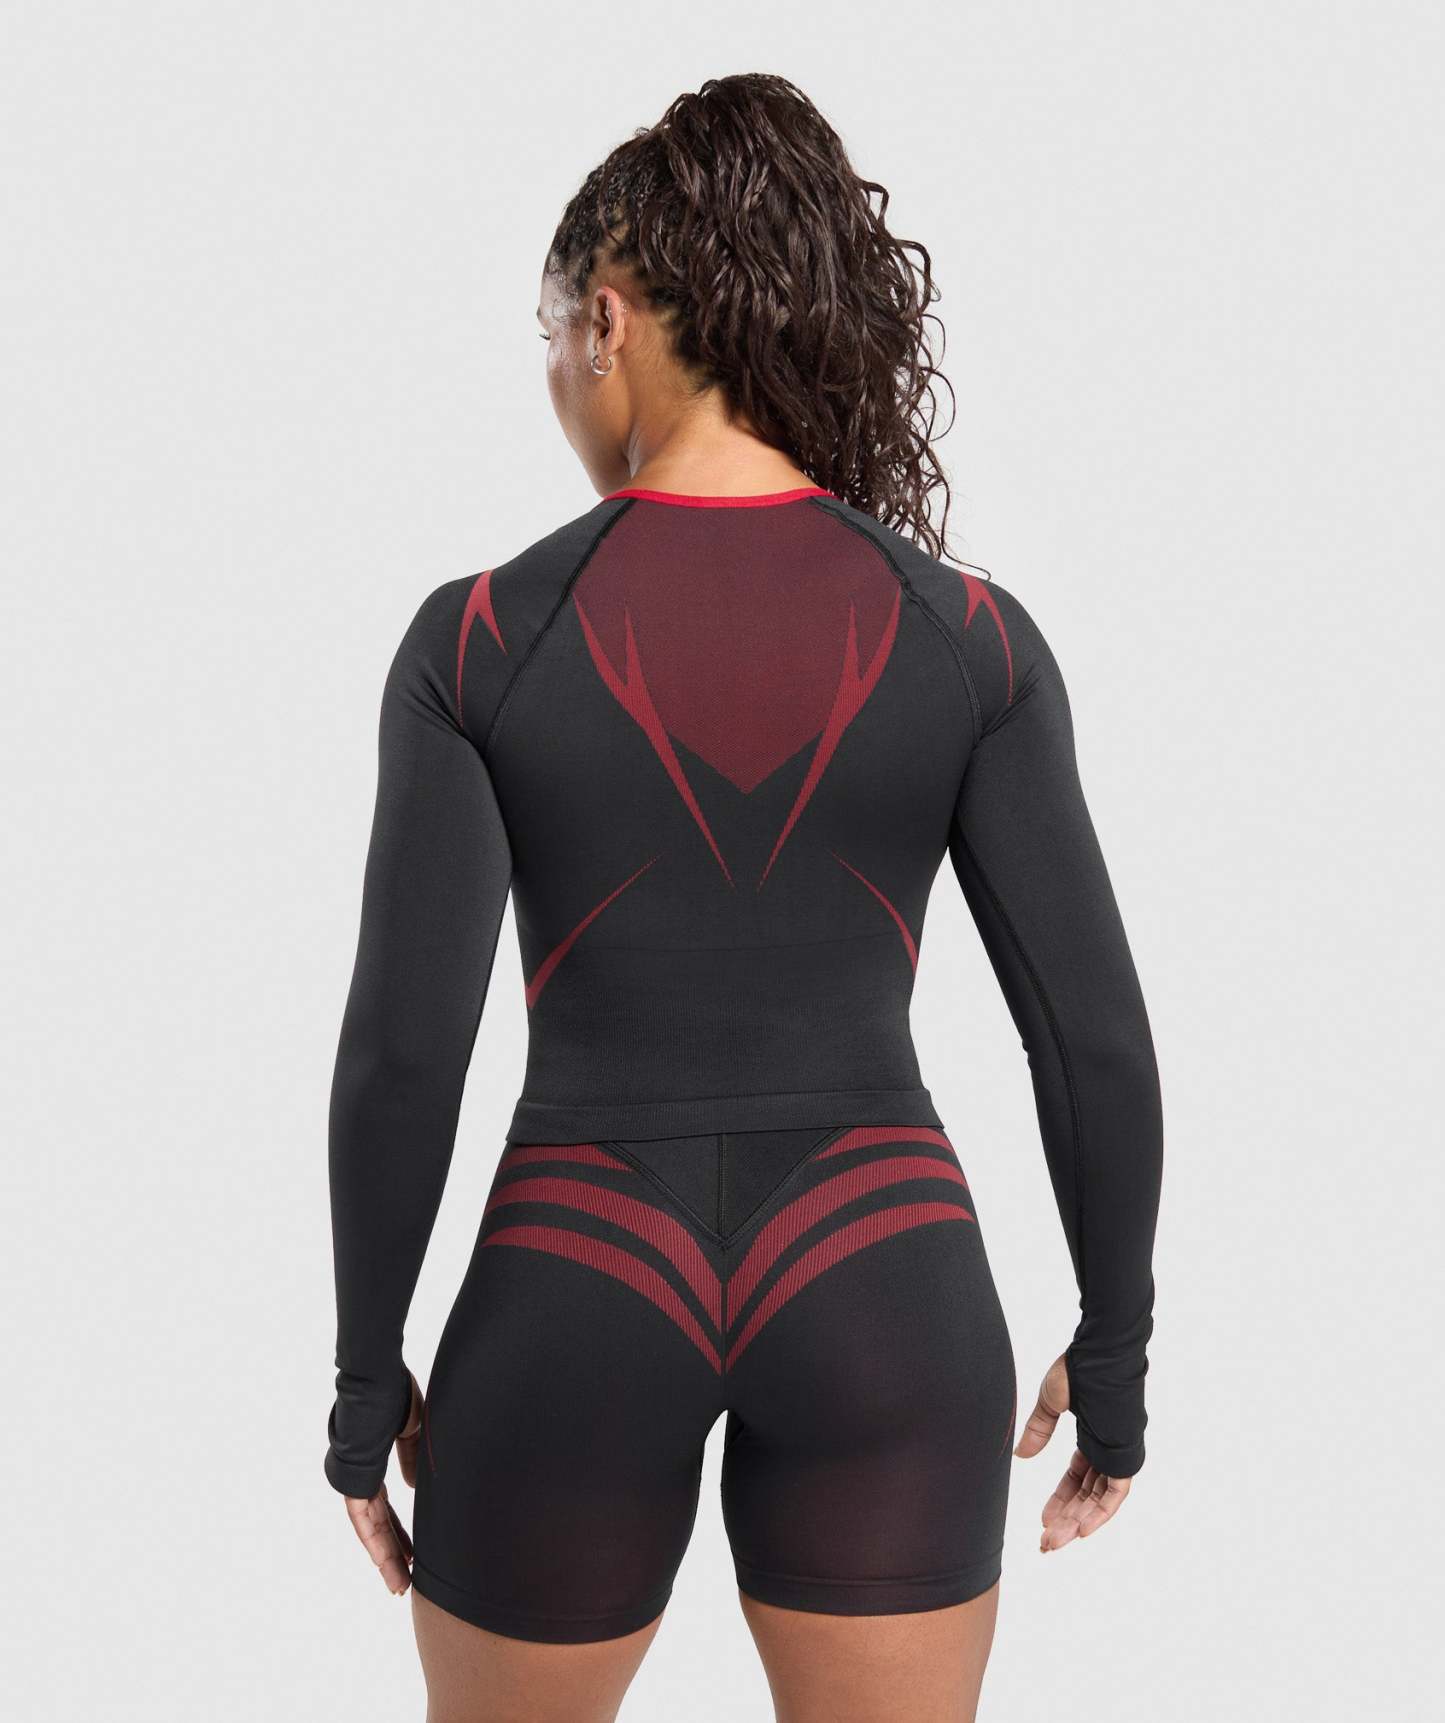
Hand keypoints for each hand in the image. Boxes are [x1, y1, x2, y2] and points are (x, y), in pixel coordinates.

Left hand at [344, 1370, 422, 1594]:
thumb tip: (411, 1487)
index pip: (385, 1505)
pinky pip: (362, 1517)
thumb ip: (410, 1459)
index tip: (414, 1552)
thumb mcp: (412, 1429)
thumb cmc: (394, 1392)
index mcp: (373, 1461)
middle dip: (393, 1552)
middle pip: (377, 1523)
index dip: (399, 1530)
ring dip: (385, 1556)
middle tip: (406, 1580)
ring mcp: (354, 1477)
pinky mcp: (352, 1477)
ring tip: (398, 1584)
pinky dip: (374, 1540)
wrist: (376, 1376)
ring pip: (369, 1527)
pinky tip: (385, 1561)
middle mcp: (360, 1474)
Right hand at [1014, 1353, 1131, 1552]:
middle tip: (1046, 1543)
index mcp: (1091, 1436)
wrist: (1101, 1351)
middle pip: (1087, 1495)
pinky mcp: (1125, 1454)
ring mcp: (1117, 1452)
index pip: (1077, 1479)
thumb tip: (1020, 1456)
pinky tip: (1082, 1529)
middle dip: (1065, 1520)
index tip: (1043, 1521)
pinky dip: (1101, 1513)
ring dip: (1078, 1523)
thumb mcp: (1050, 1403)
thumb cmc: (1078, 1367)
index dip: (1060, 1501)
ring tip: (1055, 1542)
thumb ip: (1038, 1430)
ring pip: (1099, 1499)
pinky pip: (1116, 1493)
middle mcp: (1107, 1448)